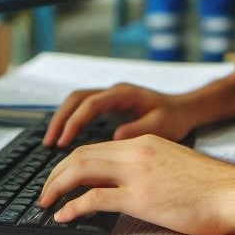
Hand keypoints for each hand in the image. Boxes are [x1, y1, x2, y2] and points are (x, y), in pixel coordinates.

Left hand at [39, 135, 234, 234]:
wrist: (233, 192)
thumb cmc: (210, 187)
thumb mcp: (173, 166)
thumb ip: (149, 168)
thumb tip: (128, 185)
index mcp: (145, 142)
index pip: (96, 147)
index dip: (71, 162)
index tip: (59, 177)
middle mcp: (138, 151)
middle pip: (82, 154)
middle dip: (56, 173)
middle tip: (44, 191)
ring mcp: (138, 173)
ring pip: (82, 170)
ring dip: (57, 186)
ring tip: (46, 202)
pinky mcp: (140, 197)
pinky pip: (95, 198)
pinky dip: (74, 206)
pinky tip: (65, 215)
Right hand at [43, 83, 197, 147]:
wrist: (184, 109)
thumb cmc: (174, 118)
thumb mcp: (160, 126)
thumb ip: (138, 130)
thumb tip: (115, 137)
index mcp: (123, 94)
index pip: (90, 104)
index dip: (74, 122)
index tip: (64, 142)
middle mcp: (113, 91)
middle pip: (77, 98)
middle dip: (60, 119)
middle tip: (49, 142)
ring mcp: (111, 96)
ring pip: (77, 101)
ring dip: (62, 119)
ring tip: (51, 142)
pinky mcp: (110, 105)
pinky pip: (83, 108)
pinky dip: (71, 120)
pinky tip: (66, 138)